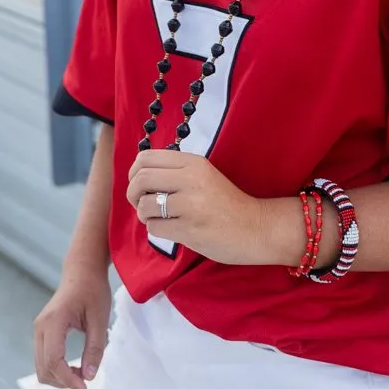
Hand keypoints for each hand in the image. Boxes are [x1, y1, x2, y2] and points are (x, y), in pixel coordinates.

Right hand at [33, 265, 110, 388]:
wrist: (82, 271)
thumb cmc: (93, 290)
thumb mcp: (100, 318)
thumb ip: (95, 348)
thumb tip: (89, 376)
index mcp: (54, 321)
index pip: (54, 360)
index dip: (67, 378)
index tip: (84, 387)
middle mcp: (41, 327)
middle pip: (44, 368)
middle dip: (63, 381)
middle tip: (85, 381)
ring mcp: (39, 330)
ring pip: (41, 367)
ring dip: (59, 377)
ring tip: (81, 374)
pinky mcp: (42, 332)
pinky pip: (43, 359)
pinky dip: (56, 369)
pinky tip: (72, 368)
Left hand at [126, 149, 268, 264]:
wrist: (256, 227)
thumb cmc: (226, 202)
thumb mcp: (203, 175)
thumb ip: (176, 172)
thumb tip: (139, 177)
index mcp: (193, 162)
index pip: (146, 158)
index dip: (134, 172)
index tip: (139, 184)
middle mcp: (190, 178)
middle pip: (141, 179)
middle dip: (133, 194)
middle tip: (141, 203)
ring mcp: (190, 204)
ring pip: (144, 206)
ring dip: (145, 215)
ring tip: (160, 218)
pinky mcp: (189, 229)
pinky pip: (155, 228)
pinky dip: (157, 230)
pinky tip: (172, 229)